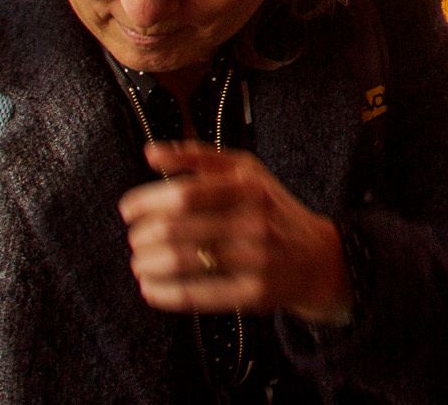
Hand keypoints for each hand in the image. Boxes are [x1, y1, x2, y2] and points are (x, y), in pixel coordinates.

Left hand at [122, 142, 352, 320]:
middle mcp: (253, 219)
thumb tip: (149, 152)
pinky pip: (195, 295)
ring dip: (147, 264)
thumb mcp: (247, 171)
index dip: (146, 202)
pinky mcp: (253, 293)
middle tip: (135, 240)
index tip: (128, 210)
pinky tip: (150, 288)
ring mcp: (255, 258)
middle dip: (142, 237)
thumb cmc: (272, 209)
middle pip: (177, 229)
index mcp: (248, 185)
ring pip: (181, 262)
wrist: (319, 257)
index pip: (184, 193)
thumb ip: (198, 158)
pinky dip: (163, 293)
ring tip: (139, 263)